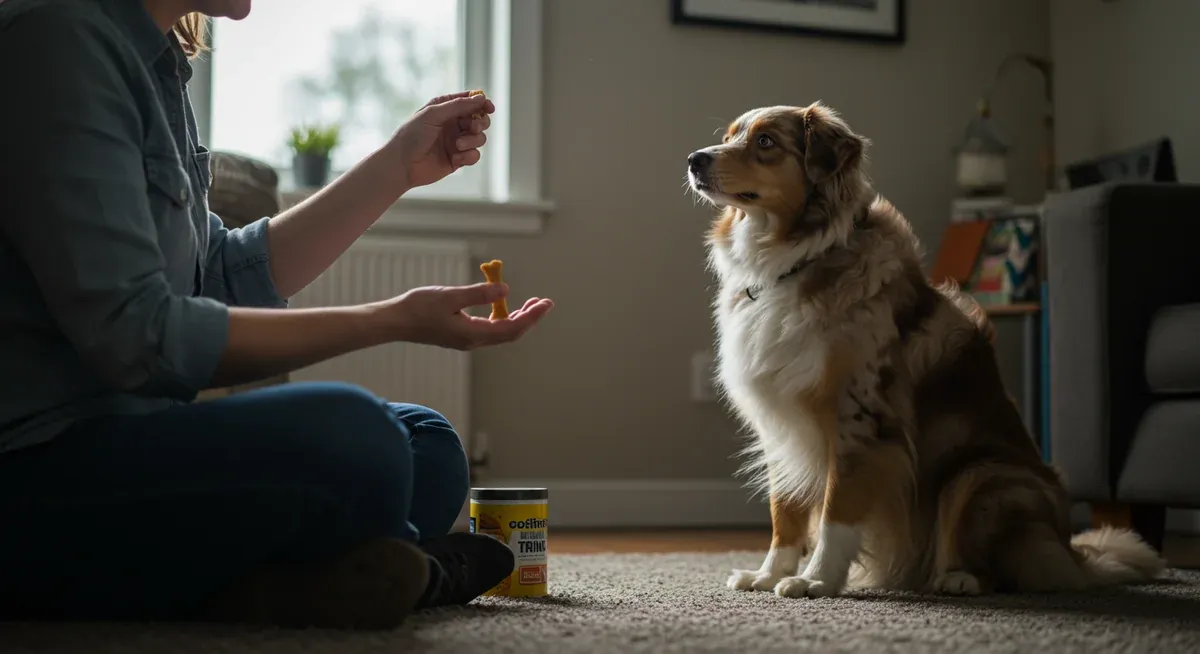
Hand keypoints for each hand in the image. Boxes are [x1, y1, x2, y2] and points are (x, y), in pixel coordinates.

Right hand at [381, 282, 552, 350]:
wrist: (395, 322)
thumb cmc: (418, 308)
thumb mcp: (451, 296)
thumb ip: (479, 294)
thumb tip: (505, 290)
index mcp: (473, 334)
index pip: (512, 328)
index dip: (532, 316)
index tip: (546, 304)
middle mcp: (473, 341)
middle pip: (510, 333)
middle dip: (530, 318)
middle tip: (544, 302)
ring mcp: (467, 339)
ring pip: (501, 332)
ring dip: (518, 318)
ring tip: (531, 304)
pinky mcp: (461, 335)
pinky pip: (489, 329)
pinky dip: (502, 318)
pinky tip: (504, 306)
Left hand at [390, 91, 495, 190]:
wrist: (402, 165)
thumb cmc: (412, 136)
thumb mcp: (433, 115)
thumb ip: (458, 106)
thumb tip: (481, 98)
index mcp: (445, 109)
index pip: (470, 101)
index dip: (482, 103)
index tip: (489, 108)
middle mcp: (452, 124)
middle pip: (479, 119)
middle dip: (480, 123)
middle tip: (471, 128)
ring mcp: (456, 141)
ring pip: (480, 138)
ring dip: (473, 141)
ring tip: (458, 146)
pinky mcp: (458, 159)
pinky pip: (475, 155)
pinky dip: (469, 156)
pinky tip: (455, 158)